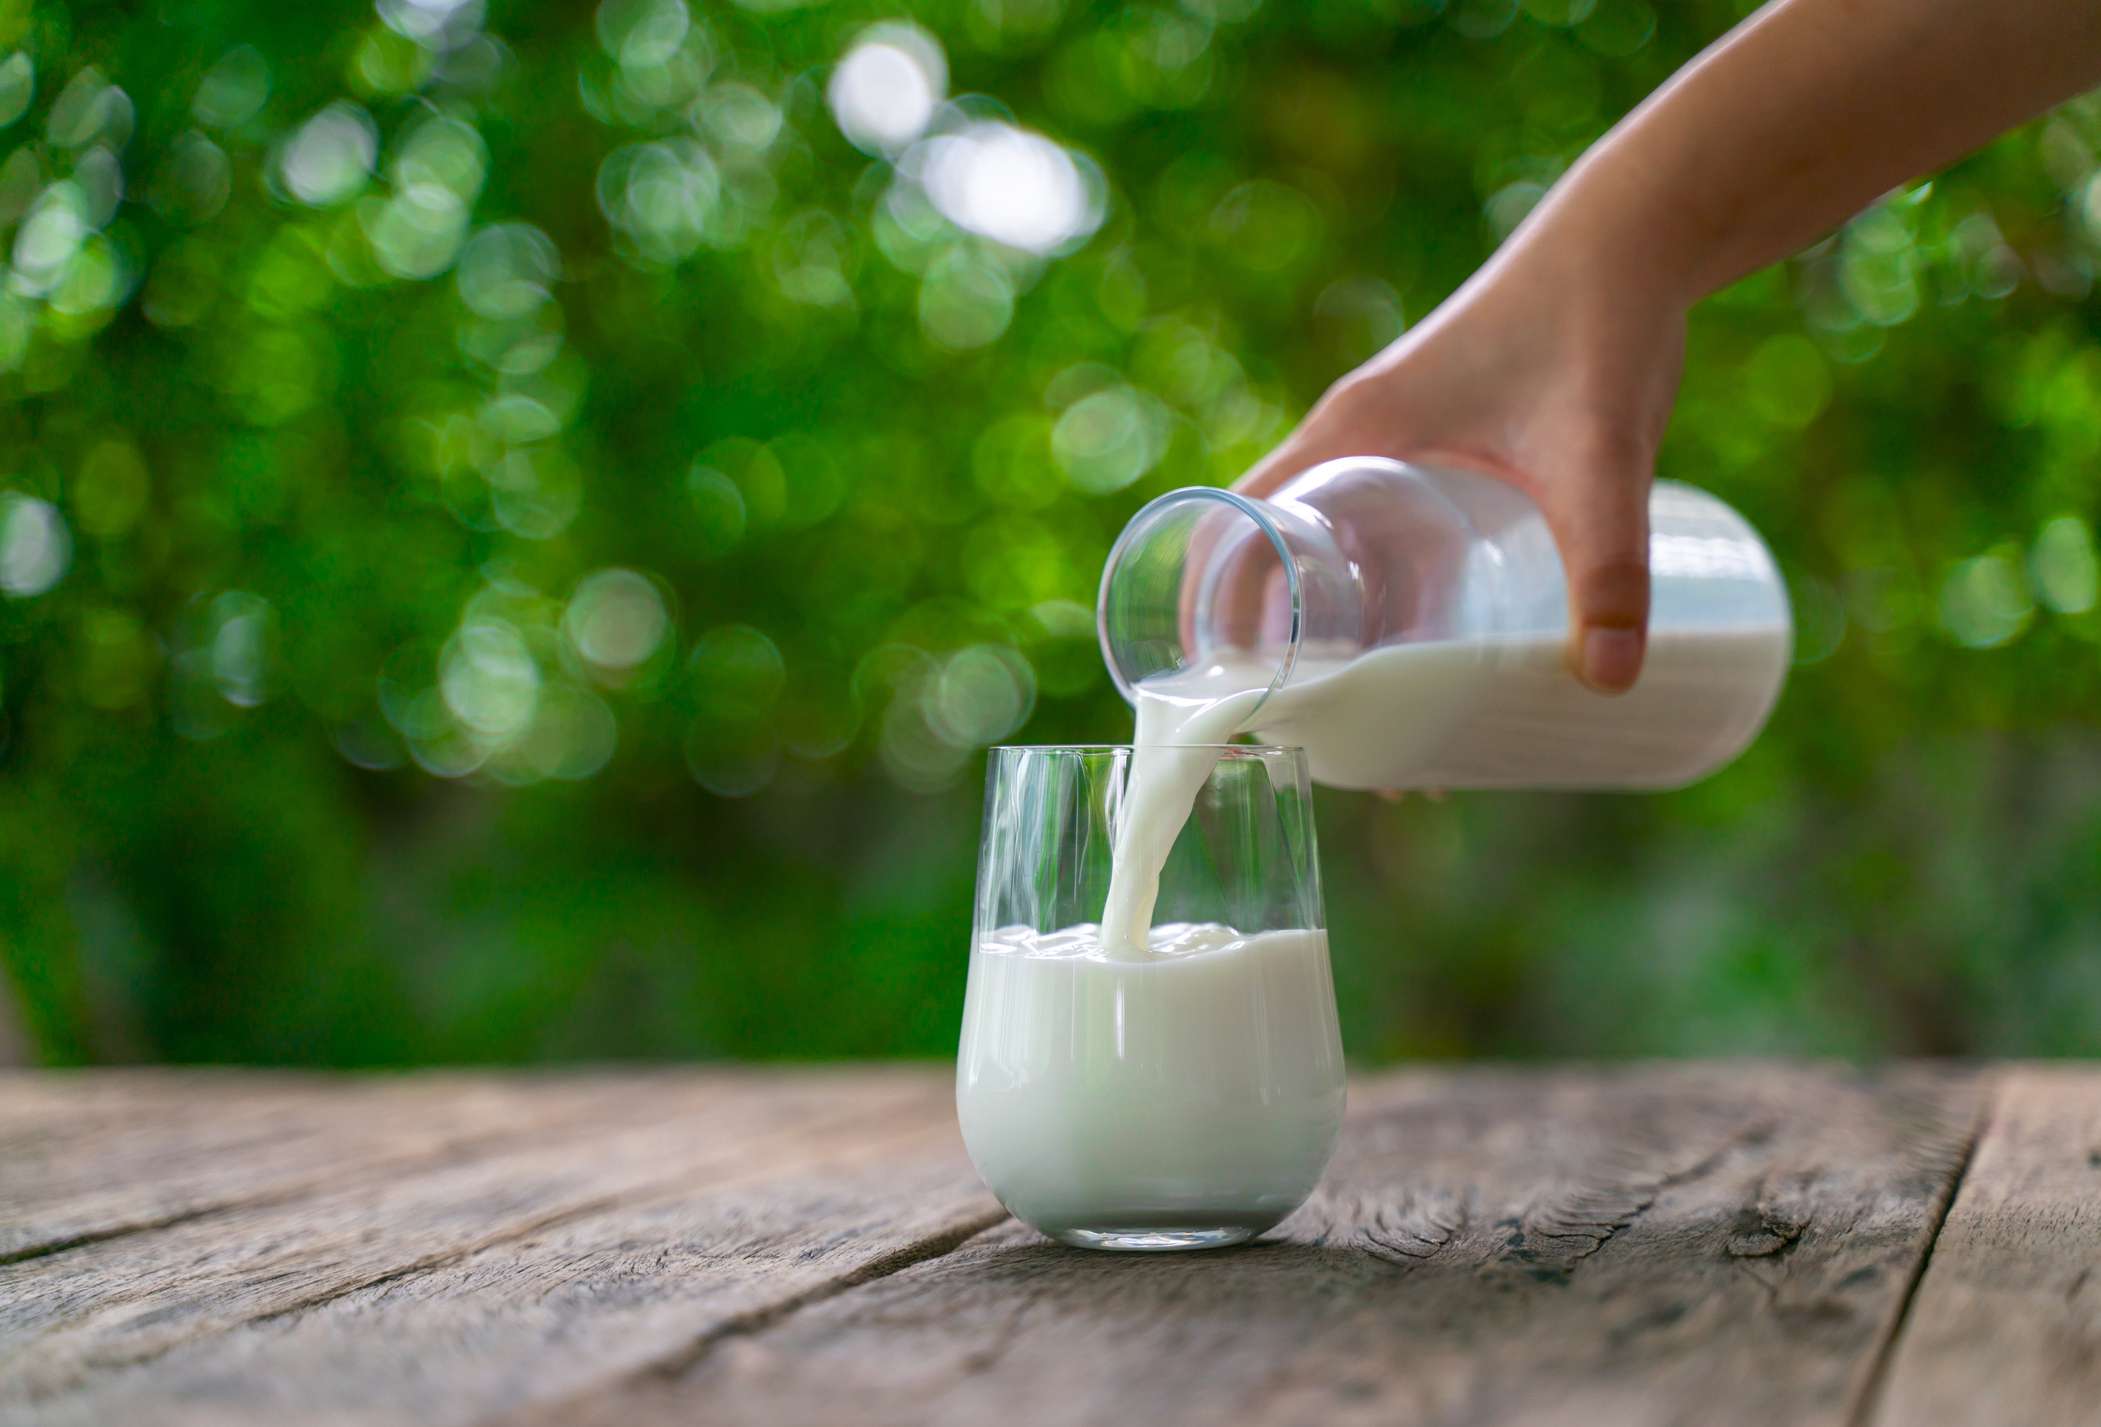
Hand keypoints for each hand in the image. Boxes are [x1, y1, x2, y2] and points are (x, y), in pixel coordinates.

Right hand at [1234, 212, 1687, 692]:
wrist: (1638, 233)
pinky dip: (1371, 584)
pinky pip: (1370, 524)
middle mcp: (1352, 434)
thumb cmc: (1599, 325)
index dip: (1213, 611)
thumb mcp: (1599, 456)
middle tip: (1328, 732)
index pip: (1236, 525)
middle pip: (1272, 550)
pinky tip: (1421, 641)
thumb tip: (1611, 684)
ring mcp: (1392, 437)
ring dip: (1328, 619)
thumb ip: (1610, 565)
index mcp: (1350, 432)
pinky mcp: (1437, 441)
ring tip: (1375, 712)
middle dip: (1279, 644)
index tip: (1233, 692)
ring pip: (1324, 542)